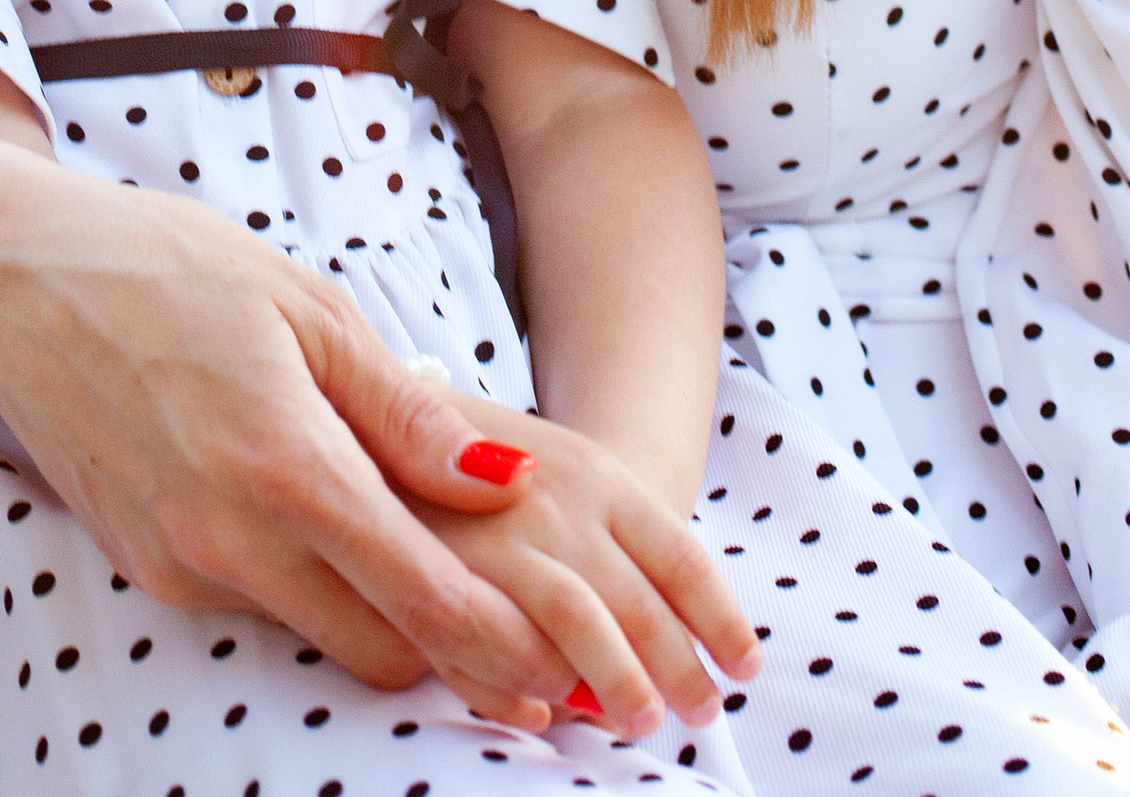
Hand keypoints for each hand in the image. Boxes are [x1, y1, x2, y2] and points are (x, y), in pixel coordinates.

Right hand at [0, 16, 568, 720]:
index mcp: (284, 467)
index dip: (502, 647)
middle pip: (379, 648)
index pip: (420, 601)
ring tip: (436, 554)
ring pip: (318, 630)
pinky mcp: (149, 567)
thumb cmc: (166, 268)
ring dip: (382, 615)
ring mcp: (181, 566)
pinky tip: (333, 519)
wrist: (11, 279)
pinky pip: (258, 601)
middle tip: (525, 625)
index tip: (567, 669)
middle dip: (455, 650)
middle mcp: (229, 540)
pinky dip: (311, 583)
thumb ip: (403, 410)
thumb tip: (505, 478)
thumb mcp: (305, 306)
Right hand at [404, 403, 759, 742]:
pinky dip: (522, 684)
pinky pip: (493, 642)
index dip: (719, 621)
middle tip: (702, 711)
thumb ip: (620, 544)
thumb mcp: (568, 471)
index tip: (744, 667)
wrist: (385, 406)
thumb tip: (689, 636)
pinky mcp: (434, 566)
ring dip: (614, 682)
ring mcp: (495, 536)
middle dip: (677, 668)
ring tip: (641, 722)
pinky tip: (545, 711)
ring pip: (575, 624)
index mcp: (598, 476)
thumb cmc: (496, 464)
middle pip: (637, 603)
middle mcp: (553, 502)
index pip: (680, 558)